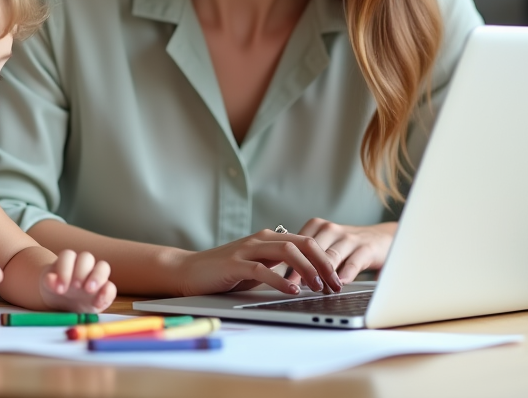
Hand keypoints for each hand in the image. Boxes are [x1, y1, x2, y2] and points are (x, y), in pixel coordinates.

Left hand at [40, 250, 116, 312]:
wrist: (62, 304)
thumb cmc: (55, 289)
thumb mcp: (47, 287)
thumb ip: (48, 282)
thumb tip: (50, 279)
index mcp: (68, 261)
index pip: (68, 256)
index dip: (64, 269)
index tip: (59, 288)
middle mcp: (84, 266)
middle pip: (87, 257)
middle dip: (81, 270)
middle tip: (75, 286)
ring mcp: (96, 277)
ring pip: (103, 267)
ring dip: (97, 277)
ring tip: (89, 290)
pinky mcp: (104, 291)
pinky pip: (111, 287)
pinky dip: (106, 294)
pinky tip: (97, 304)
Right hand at [171, 229, 343, 296]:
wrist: (189, 270)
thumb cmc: (225, 272)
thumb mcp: (257, 267)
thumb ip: (278, 267)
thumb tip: (308, 278)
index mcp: (269, 239)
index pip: (306, 242)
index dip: (325, 259)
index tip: (337, 278)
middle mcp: (261, 240)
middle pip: (302, 243)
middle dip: (323, 263)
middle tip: (336, 284)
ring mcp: (248, 250)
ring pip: (286, 251)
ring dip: (307, 269)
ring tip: (319, 286)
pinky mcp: (235, 264)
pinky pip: (262, 269)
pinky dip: (280, 280)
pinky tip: (292, 290)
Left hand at [287, 219, 395, 284]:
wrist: (381, 239)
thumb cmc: (346, 246)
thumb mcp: (325, 245)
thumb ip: (308, 256)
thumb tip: (285, 276)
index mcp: (317, 226)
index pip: (298, 244)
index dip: (289, 262)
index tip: (281, 278)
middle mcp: (331, 229)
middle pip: (312, 251)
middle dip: (303, 270)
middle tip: (295, 287)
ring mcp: (349, 238)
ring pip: (330, 257)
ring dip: (323, 276)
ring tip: (317, 290)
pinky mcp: (366, 248)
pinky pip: (353, 262)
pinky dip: (345, 274)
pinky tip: (339, 284)